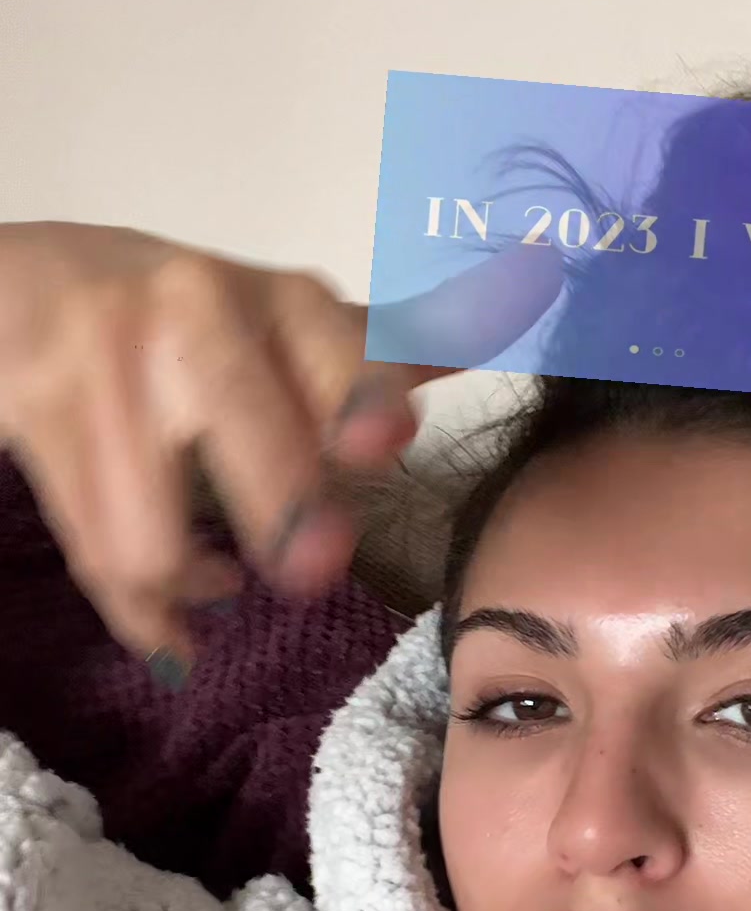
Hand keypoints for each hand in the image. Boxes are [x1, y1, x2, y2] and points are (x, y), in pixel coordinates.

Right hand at [0, 222, 561, 667]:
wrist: (25, 292)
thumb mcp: (293, 321)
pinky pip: (99, 556)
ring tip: (224, 582)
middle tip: (310, 563)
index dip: (355, 386)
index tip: (383, 433)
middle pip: (236, 416)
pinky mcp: (34, 420)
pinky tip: (176, 627)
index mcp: (274, 298)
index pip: (326, 341)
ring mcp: (103, 370)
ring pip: (152, 528)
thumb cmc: (187, 321)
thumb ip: (404, 337)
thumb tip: (539, 283)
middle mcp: (188, 313)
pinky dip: (145, 613)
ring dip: (187, 580)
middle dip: (280, 496)